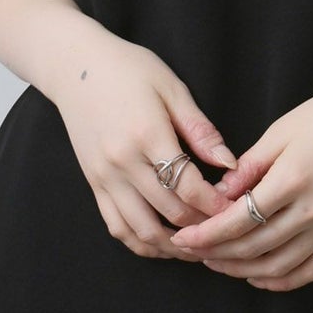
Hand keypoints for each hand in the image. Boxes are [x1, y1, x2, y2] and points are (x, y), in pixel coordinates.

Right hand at [48, 17, 238, 260]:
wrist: (75, 65)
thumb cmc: (129, 69)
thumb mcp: (172, 89)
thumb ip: (201, 130)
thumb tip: (230, 163)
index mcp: (146, 135)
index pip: (188, 186)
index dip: (216, 205)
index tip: (237, 210)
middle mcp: (122, 162)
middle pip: (169, 212)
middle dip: (203, 227)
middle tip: (227, 231)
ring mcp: (103, 176)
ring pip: (141, 230)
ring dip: (173, 246)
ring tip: (199, 247)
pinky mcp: (93, 183)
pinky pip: (116, 226)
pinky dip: (141, 242)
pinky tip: (164, 243)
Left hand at [167, 82, 312, 289]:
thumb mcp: (283, 130)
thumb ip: (249, 166)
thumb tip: (218, 195)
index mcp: (292, 180)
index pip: (239, 220)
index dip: (207, 234)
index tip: (183, 238)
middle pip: (255, 247)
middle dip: (217, 254)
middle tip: (192, 253)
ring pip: (279, 265)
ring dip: (243, 270)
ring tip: (219, 264)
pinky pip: (310, 270)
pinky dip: (282, 280)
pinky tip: (259, 276)